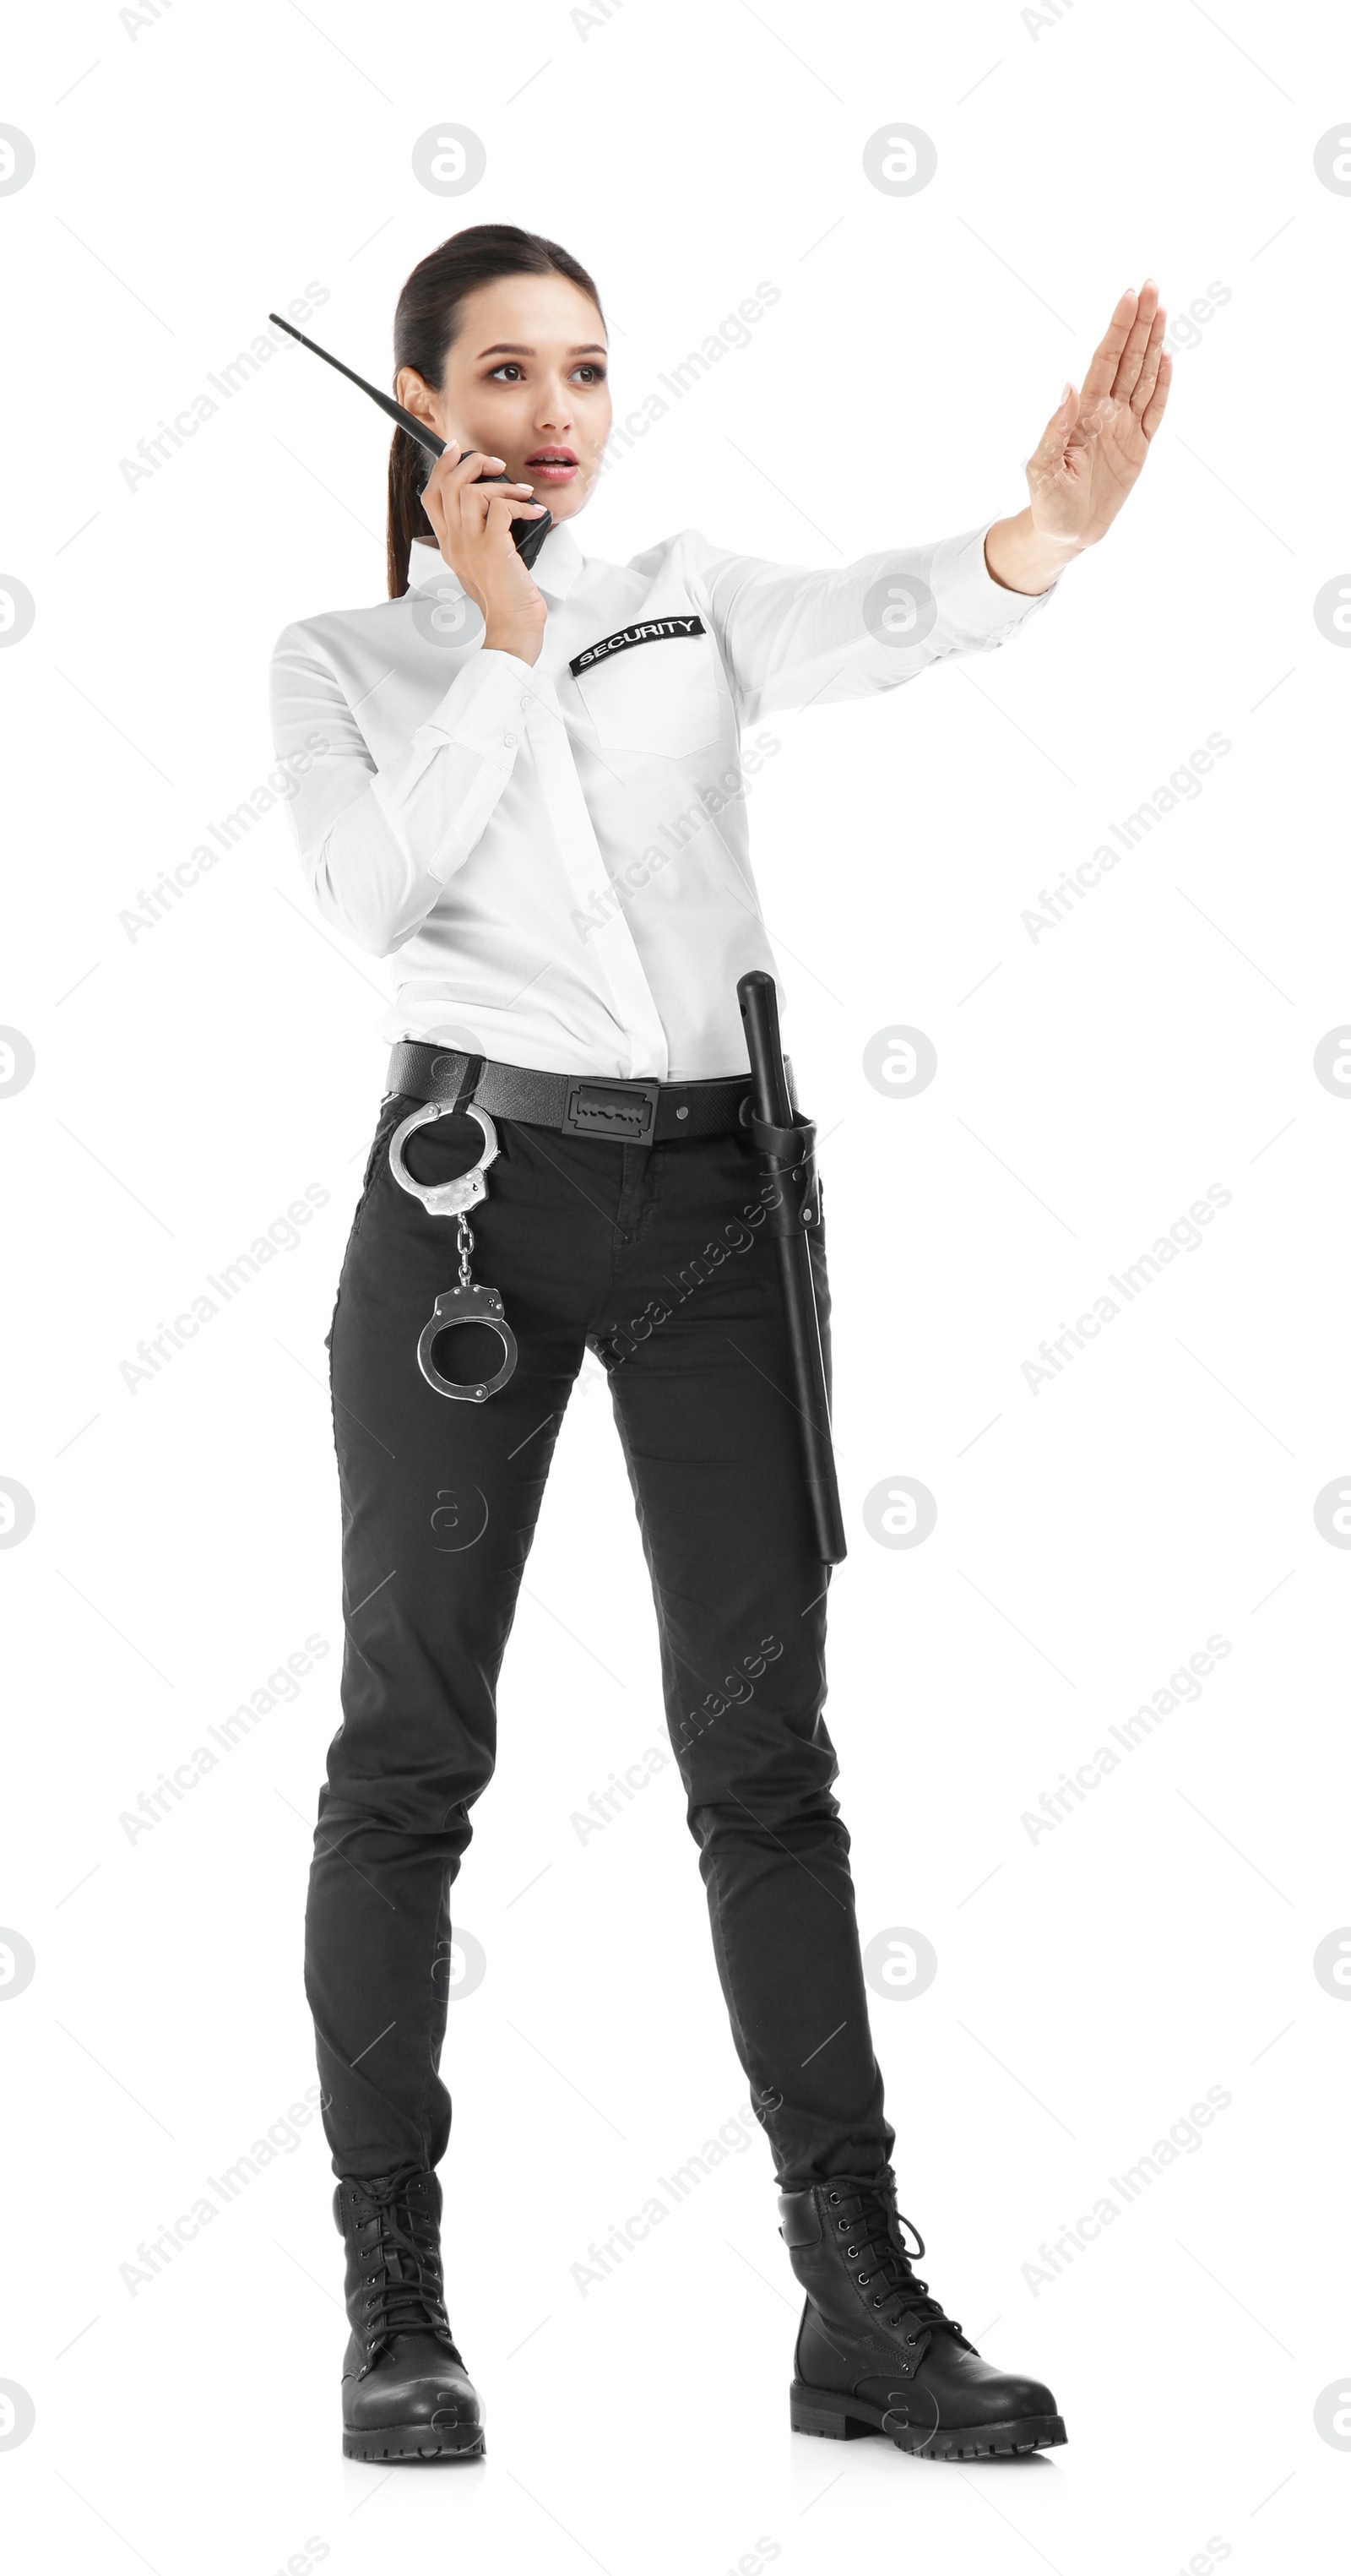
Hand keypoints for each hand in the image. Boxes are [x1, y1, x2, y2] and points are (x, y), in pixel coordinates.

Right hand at [420, 442, 549, 664]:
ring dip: (502, 485)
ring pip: (471, 491)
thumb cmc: (506, 601)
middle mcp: (454, 543)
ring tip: (523, 494)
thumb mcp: (485, 565)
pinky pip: (500, 507)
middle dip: (473, 464)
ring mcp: (470, 545)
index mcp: (449, 546)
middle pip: (448, 485)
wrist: (512, 628)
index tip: (457, 450)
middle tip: (497, 466)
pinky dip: (520, 504)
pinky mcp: (491, 548)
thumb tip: (498, 511)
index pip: (432, 496)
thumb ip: (482, 538)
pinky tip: (534, 513)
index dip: (443, 467)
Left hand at [985, 280, 1171, 594]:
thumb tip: (1068, 387)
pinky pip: (1154, 409)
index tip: (1129, 296)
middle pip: (1128, 359)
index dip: (1118, 329)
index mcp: (1084, 413)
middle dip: (1140, 323)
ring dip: (1154, 344)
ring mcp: (1124, 427)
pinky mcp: (1138, 447)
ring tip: (1163, 310)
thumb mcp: (1042, 469)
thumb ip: (1055, 429)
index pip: (1105, 360)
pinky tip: (1168, 359)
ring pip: (1143, 376)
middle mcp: (1106, 412)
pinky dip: (1162, 385)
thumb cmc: (1047, 503)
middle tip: (1152, 286)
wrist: (1065, 534)